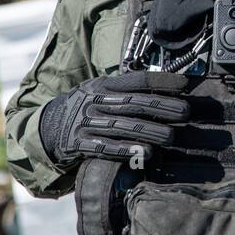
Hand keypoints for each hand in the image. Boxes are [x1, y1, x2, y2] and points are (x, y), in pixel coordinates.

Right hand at [39, 71, 190, 166]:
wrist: (49, 127)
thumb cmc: (89, 108)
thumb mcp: (103, 92)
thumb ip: (129, 90)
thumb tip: (170, 86)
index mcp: (103, 85)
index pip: (136, 80)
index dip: (160, 81)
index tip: (185, 85)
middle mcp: (94, 102)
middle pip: (132, 103)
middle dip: (161, 107)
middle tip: (185, 112)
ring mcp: (85, 123)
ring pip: (121, 126)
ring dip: (148, 131)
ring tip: (171, 137)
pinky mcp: (78, 144)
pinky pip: (104, 147)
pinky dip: (125, 150)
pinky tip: (145, 153)